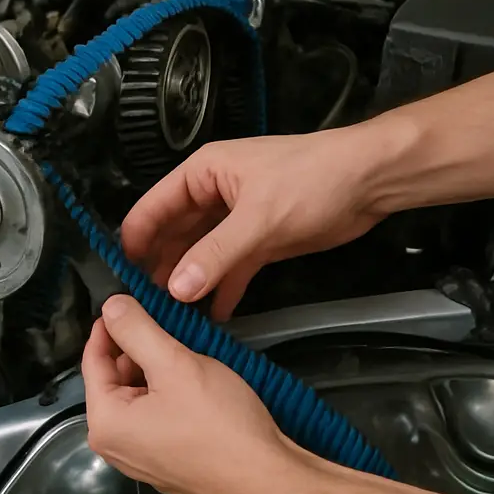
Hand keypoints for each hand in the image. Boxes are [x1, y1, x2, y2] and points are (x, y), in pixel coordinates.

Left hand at [82, 295, 299, 493]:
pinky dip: (167, 396)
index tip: (126, 299)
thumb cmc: (219, 423)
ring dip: (154, 372)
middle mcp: (114, 447)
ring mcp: (141, 461)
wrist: (269, 483)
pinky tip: (193, 382)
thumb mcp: (175, 365)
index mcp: (104, 424)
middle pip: (114, 381)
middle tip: (163, 321)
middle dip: (134, 349)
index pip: (93, 361)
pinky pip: (155, 420)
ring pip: (137, 399)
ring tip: (182, 349)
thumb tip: (110, 305)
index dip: (109, 326)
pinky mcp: (168, 467)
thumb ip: (137, 331)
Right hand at [120, 128, 388, 319]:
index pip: (153, 209)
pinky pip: (230, 269)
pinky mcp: (260, 241)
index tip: (121, 279)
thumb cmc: (312, 182)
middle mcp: (212, 197)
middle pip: (174, 236)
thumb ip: (215, 255)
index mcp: (202, 175)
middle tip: (146, 308)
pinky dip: (221, 290)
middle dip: (160, 269)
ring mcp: (236, 221)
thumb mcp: (259, 219)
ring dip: (189, 284)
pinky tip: (211, 317)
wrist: (372, 181)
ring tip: (171, 318)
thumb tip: (175, 290)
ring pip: (200, 256)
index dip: (136, 242)